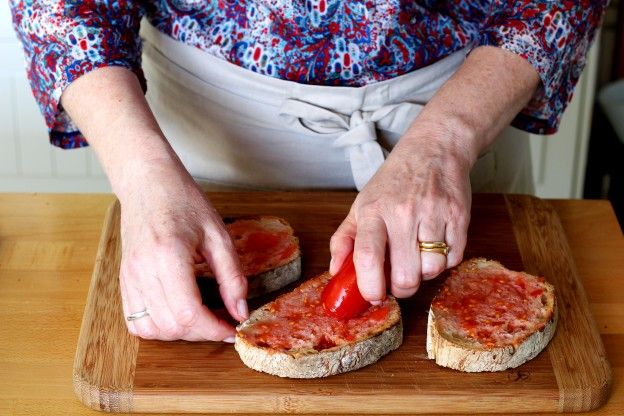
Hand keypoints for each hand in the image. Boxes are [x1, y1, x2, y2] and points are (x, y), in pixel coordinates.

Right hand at [118, 160, 247, 340]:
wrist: (147, 184)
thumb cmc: (184, 202)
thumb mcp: (218, 235)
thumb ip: (232, 276)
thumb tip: (241, 312)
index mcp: (168, 256)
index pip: (189, 314)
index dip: (214, 329)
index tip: (232, 329)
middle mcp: (143, 271)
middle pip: (172, 326)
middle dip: (202, 332)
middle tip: (222, 320)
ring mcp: (129, 278)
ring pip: (153, 329)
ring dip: (181, 333)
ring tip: (202, 317)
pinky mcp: (124, 281)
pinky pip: (137, 321)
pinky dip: (160, 328)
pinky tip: (178, 314)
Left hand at [329, 128, 471, 300]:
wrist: (434, 149)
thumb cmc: (394, 182)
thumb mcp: (361, 204)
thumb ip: (344, 239)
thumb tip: (335, 271)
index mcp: (373, 211)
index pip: (367, 257)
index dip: (370, 287)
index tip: (373, 296)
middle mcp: (402, 213)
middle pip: (405, 275)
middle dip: (401, 288)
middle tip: (398, 280)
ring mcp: (433, 214)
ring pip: (431, 270)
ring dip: (425, 273)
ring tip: (418, 257)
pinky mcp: (459, 216)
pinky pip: (453, 259)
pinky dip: (444, 261)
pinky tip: (435, 245)